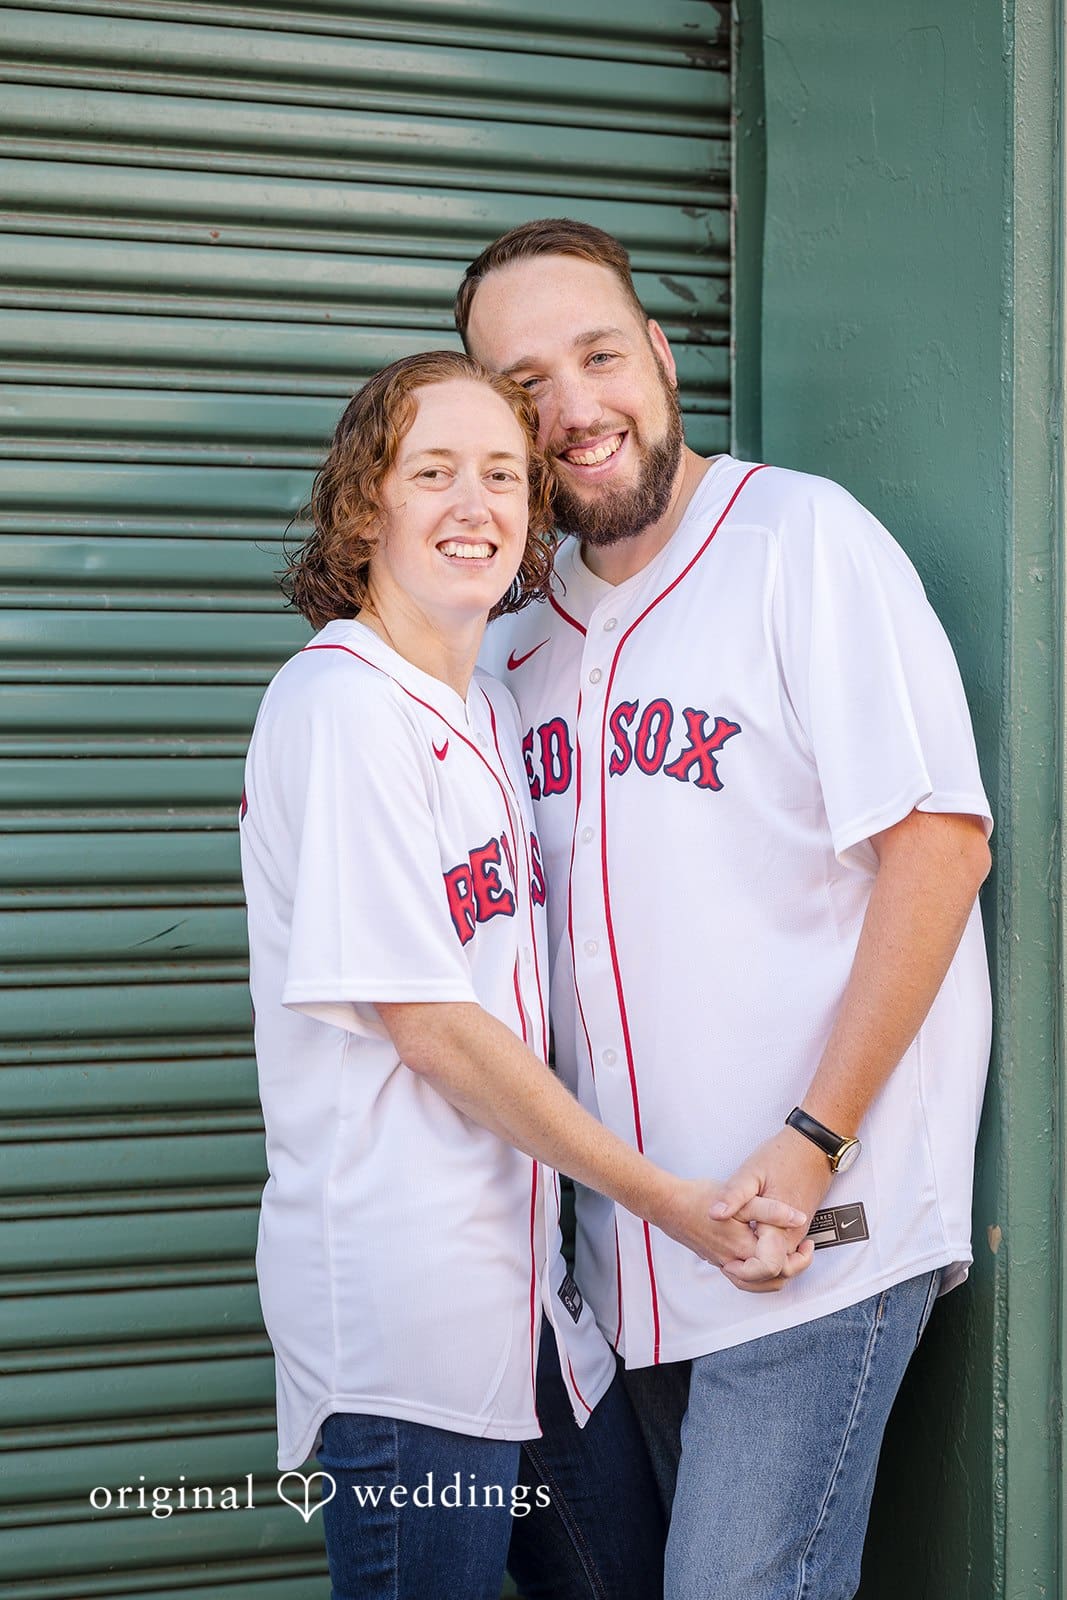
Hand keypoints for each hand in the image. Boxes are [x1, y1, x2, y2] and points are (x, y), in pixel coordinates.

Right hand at [656, 1176, 808, 1286]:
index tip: (807, 1243)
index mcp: (743, 1248)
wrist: (668, 1204)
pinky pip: (743, 1277)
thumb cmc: (699, 1199)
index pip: (780, 1268)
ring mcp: (723, 1263)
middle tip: (803, 1249)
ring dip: (775, 1274)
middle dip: (792, 1268)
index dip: (799, 1259)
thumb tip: (799, 1218)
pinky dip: (757, 1274)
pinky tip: (760, 1256)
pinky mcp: (716, 1259)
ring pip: (756, 1284)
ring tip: (787, 1256)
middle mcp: (734, 1262)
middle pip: (772, 1281)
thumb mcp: (741, 1198)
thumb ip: (772, 1210)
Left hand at [713, 1127, 832, 1290]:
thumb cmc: (783, 1156)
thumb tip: (713, 1214)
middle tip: (727, 1266)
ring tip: (735, 1260)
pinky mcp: (798, 1229)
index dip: (744, 1273)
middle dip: (750, 1278)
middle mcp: (792, 1236)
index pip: (766, 1269)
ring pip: (782, 1270)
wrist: (813, 1147)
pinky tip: (748, 1245)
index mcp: (779, 1227)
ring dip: (758, 1272)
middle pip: (776, 1277)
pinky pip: (784, 1256)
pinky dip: (767, 1260)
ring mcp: (797, 1234)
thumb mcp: (751, 1171)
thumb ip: (733, 1195)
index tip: (726, 1264)